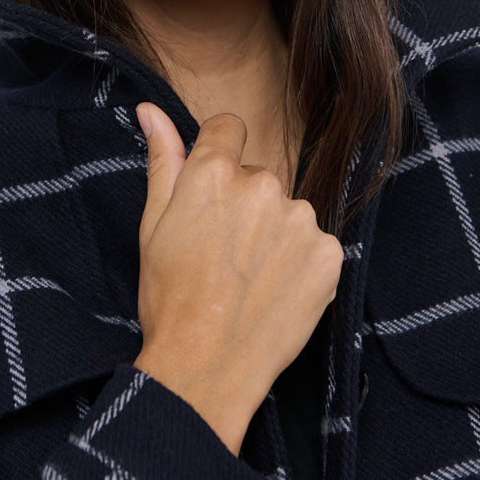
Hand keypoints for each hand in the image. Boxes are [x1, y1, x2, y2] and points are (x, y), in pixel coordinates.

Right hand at [133, 102, 342, 455]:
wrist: (206, 369)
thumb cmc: (170, 299)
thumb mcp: (153, 225)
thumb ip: (162, 159)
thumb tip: (151, 110)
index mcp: (214, 173)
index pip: (228, 128)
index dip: (217, 156)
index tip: (212, 191)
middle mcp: (264, 185)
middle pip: (258, 174)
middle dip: (243, 203)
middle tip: (221, 253)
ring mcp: (301, 221)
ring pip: (287, 210)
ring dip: (273, 233)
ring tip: (247, 278)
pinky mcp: (328, 255)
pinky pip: (314, 243)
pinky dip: (299, 263)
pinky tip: (274, 291)